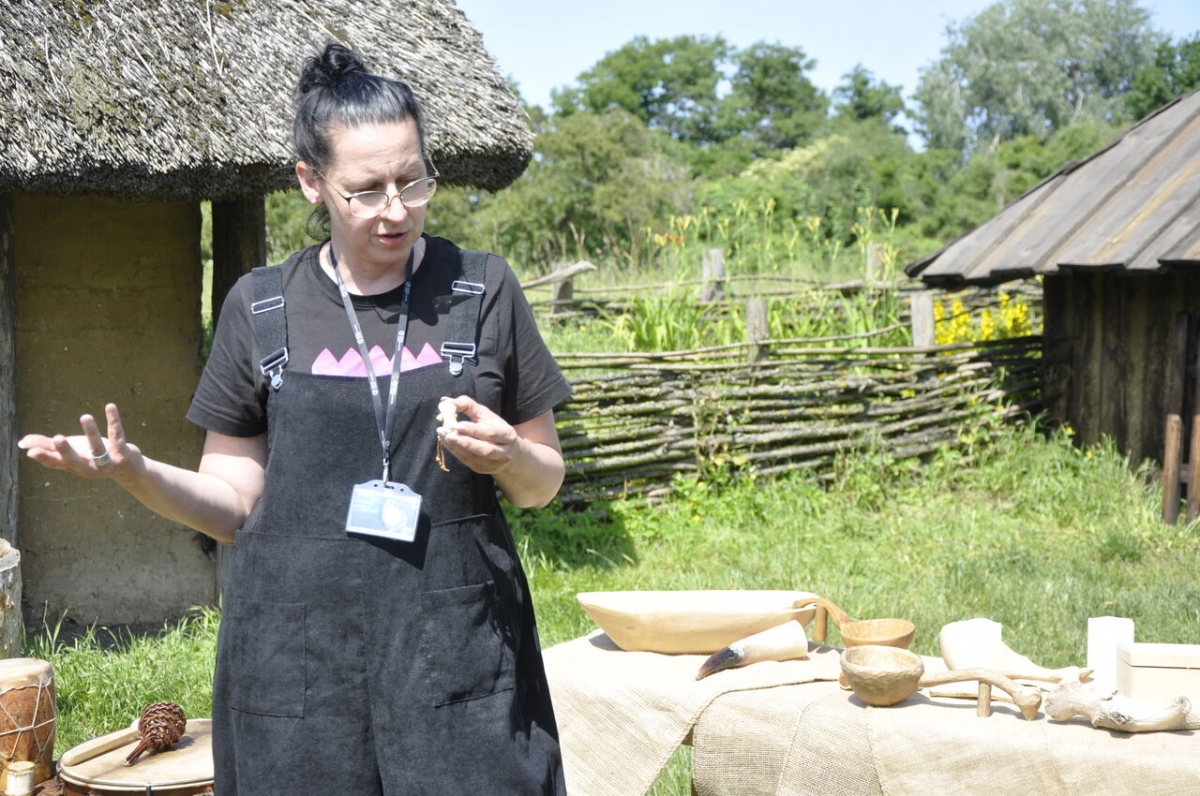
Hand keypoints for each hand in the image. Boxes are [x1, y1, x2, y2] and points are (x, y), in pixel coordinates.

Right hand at [17, 403, 141, 480]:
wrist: (127, 469)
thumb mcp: (71, 452)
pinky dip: (114, 420)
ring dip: (92, 432)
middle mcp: (88, 467)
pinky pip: (117, 435)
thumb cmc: (93, 457)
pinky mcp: (122, 453)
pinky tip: (110, 406)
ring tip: (85, 416)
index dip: (44, 457)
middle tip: (58, 438)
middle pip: (75, 461)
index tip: (31, 451)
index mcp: (73, 466)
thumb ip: (49, 446)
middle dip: (66, 451)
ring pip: (98, 447)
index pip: (56, 462)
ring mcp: (106, 462)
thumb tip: (23, 442)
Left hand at [435, 395, 520, 475]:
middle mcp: (504, 452)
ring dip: (456, 447)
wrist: (509, 452)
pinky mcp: (482, 469)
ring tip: (443, 435)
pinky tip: (445, 442)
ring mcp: (493, 464)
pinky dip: (454, 451)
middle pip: (485, 450)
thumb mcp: (485, 414)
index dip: (474, 430)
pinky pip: (467, 461)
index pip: (491, 433)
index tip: (457, 425)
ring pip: (474, 457)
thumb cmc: (495, 428)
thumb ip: (467, 405)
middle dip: (465, 442)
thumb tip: (445, 401)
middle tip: (448, 434)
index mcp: (508, 435)